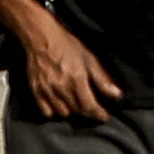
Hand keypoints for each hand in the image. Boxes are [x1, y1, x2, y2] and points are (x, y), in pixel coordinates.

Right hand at [0, 0, 121, 124]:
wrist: (41, 37)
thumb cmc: (66, 44)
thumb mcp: (89, 58)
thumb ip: (102, 79)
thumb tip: (116, 94)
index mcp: (77, 80)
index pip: (90, 106)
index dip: (99, 114)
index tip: (104, 116)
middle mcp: (62, 88)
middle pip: (78, 110)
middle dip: (86, 110)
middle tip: (90, 104)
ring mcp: (48, 90)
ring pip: (63, 113)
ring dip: (71, 110)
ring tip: (75, 102)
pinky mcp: (36, 91)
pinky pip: (46, 111)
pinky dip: (54, 111)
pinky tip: (59, 103)